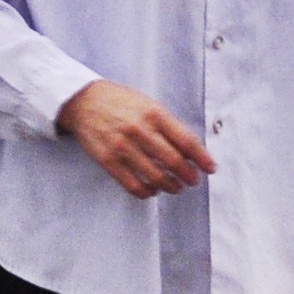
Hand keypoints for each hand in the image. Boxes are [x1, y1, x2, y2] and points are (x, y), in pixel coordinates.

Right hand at [57, 79, 215, 197]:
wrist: (83, 102)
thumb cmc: (119, 102)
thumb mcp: (148, 104)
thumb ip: (168, 125)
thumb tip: (190, 150)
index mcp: (154, 114)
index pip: (186, 141)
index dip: (202, 158)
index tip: (210, 168)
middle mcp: (139, 130)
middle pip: (174, 161)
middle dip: (189, 176)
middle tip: (193, 180)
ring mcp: (122, 147)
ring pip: (156, 177)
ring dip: (171, 186)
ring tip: (176, 187)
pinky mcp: (108, 161)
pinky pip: (133, 185)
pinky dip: (147, 192)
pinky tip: (153, 189)